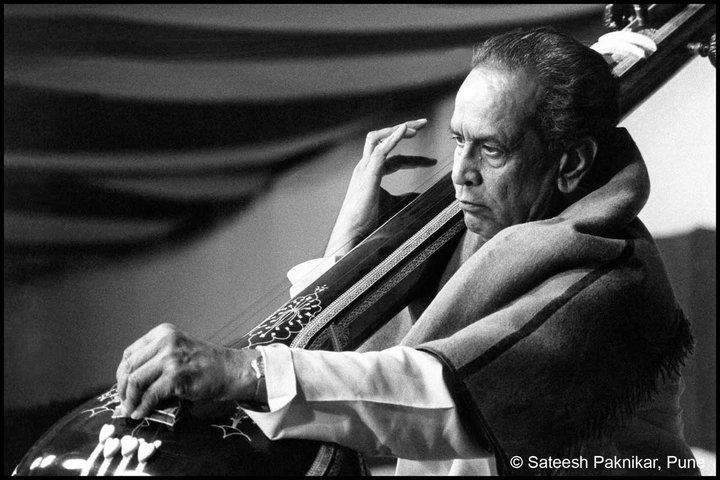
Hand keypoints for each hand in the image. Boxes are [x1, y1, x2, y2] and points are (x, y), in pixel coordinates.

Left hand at [115, 323, 258, 419]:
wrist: (229, 370)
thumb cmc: (205, 363)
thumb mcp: (178, 350)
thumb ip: (156, 358)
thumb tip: (129, 383)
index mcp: (163, 333)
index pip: (130, 353)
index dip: (121, 374)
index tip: (123, 388)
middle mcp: (165, 341)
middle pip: (129, 366)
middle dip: (122, 388)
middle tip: (125, 402)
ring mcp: (171, 357)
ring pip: (135, 380)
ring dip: (130, 399)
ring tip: (131, 409)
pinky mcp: (176, 376)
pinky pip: (150, 395)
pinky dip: (142, 407)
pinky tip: (141, 414)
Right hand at [324, 118, 436, 256]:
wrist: (352, 234)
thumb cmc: (367, 223)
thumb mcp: (392, 206)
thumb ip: (404, 198)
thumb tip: (419, 196)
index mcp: (370, 173)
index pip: (393, 158)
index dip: (413, 158)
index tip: (431, 162)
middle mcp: (365, 166)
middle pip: (382, 139)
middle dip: (402, 128)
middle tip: (423, 123)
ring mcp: (364, 168)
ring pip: (377, 138)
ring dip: (397, 128)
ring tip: (417, 125)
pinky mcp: (368, 174)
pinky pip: (380, 150)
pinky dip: (393, 137)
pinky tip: (405, 130)